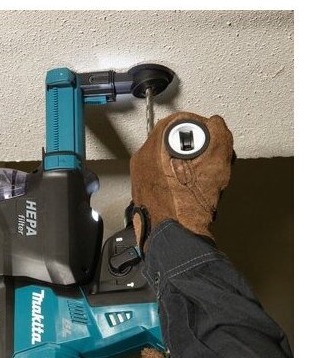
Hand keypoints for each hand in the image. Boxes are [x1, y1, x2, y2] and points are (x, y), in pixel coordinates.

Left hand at [130, 112, 233, 245]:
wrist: (174, 236)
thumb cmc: (191, 198)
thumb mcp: (217, 154)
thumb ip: (217, 130)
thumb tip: (214, 125)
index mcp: (156, 141)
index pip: (182, 121)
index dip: (203, 130)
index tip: (214, 142)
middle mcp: (142, 158)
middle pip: (173, 144)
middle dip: (195, 152)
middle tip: (210, 165)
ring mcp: (139, 179)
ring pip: (167, 165)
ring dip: (186, 170)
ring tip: (201, 184)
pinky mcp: (141, 198)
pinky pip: (161, 185)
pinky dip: (175, 186)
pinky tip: (188, 197)